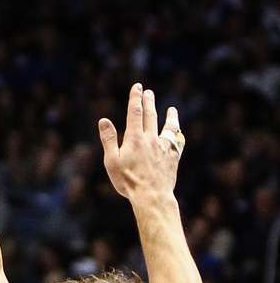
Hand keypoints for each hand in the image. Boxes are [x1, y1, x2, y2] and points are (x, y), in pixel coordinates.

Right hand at [99, 84, 184, 201]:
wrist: (152, 195)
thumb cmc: (128, 180)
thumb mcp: (112, 161)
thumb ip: (109, 139)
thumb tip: (104, 120)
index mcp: (134, 139)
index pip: (135, 113)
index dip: (136, 98)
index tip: (138, 87)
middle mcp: (151, 139)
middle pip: (150, 116)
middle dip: (149, 102)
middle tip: (148, 92)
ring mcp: (164, 148)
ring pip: (169, 127)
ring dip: (170, 117)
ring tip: (172, 109)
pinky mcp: (173, 158)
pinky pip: (178, 143)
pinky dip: (178, 136)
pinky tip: (178, 134)